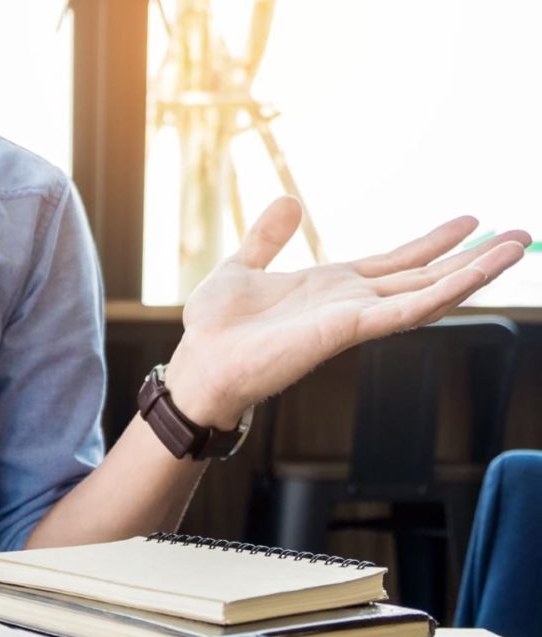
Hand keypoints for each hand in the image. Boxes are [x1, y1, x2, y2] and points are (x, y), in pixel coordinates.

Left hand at [163, 196, 529, 427]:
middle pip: (426, 276)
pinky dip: (445, 292)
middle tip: (522, 235)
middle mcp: (352, 303)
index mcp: (333, 287)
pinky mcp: (350, 329)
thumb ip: (267, 238)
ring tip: (517, 248)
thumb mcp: (242, 265)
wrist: (200, 362)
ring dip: (475, 271)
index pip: (396, 263)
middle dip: (473, 258)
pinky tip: (477, 273)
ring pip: (429, 292)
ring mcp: (355, 317)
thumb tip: (287, 201)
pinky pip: (408, 309)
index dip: (433, 244)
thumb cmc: (216, 327)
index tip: (470, 222)